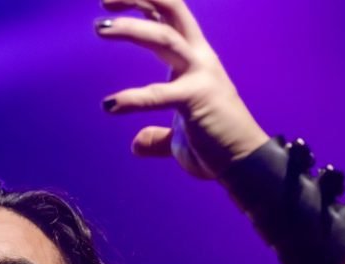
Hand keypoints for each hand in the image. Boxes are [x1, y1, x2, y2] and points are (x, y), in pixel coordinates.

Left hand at [96, 0, 269, 179]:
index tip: (109, 2)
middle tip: (104, 0)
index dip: (142, 3)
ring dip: (131, 28)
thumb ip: (157, 137)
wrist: (245, 166)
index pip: (168, 18)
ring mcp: (200, 76)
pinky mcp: (197, 99)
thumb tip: (138, 144)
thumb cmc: (216, 148)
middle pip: (170, 11)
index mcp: (195, 59)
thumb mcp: (179, 139)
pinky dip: (133, 99)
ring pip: (165, 38)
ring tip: (99, 28)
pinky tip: (110, 106)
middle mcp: (199, 58)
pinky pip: (159, 95)